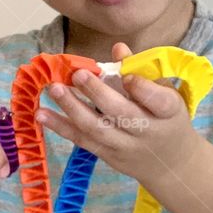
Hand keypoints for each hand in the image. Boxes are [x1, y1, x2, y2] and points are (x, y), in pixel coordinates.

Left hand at [36, 41, 203, 185]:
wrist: (171, 164)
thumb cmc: (167, 119)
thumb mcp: (167, 94)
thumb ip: (143, 72)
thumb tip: (117, 48)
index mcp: (169, 112)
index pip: (158, 101)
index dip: (142, 89)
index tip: (126, 76)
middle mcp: (147, 131)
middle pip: (121, 113)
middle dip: (97, 93)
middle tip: (78, 74)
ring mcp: (125, 146)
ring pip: (97, 128)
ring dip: (72, 108)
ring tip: (54, 89)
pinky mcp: (108, 155)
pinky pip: (82, 140)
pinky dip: (61, 127)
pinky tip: (42, 114)